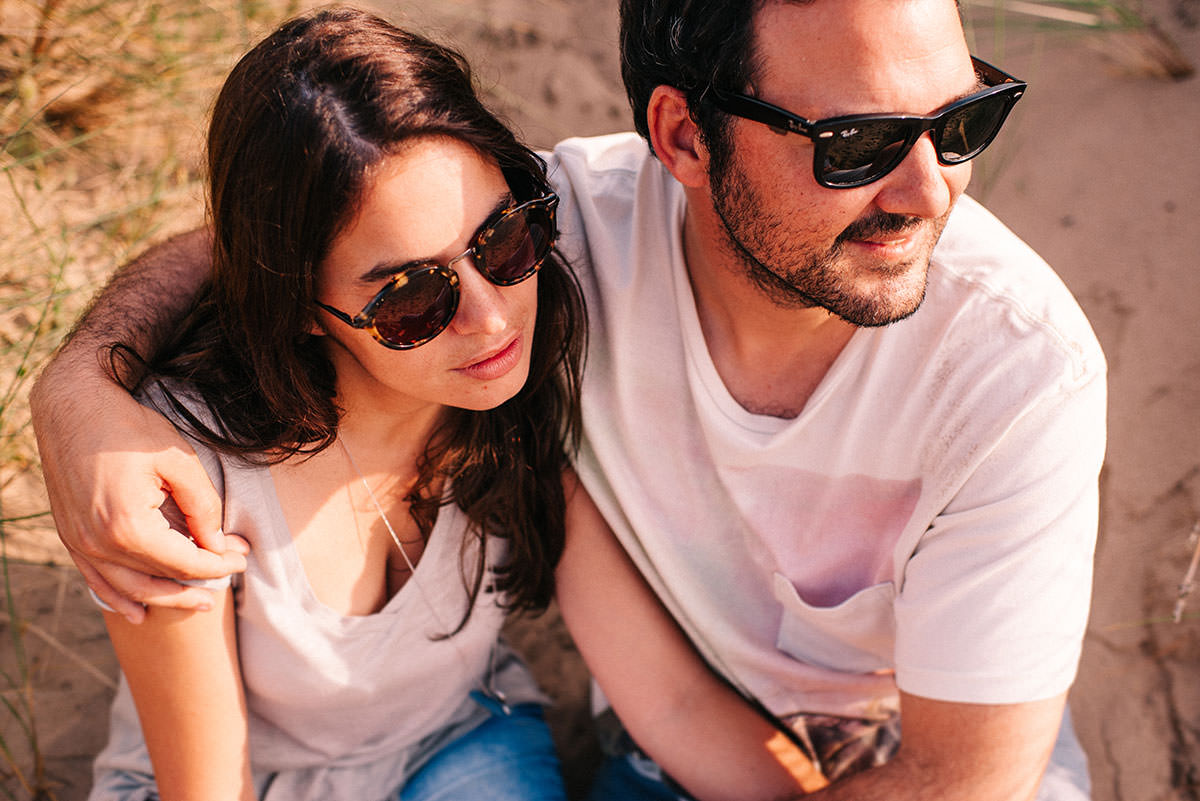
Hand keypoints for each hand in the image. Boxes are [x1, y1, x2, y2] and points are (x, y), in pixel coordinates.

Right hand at [32, 363, 247, 623]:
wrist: (72, 407)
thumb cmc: (129, 429)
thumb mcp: (180, 462)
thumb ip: (203, 507)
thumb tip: (219, 544)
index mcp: (128, 527)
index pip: (185, 562)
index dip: (219, 564)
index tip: (243, 558)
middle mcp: (98, 544)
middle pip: (157, 582)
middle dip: (197, 584)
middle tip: (229, 581)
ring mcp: (79, 544)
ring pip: (127, 588)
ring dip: (163, 599)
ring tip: (196, 603)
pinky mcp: (69, 537)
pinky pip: (96, 579)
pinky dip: (119, 596)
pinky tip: (138, 609)